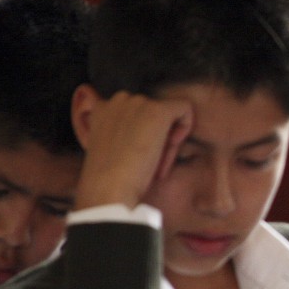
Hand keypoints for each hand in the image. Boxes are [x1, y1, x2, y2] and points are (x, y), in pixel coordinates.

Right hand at [71, 87, 193, 209]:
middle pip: (151, 114)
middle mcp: (119, 100)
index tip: (137, 157)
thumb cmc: (109, 178)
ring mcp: (138, 103)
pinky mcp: (158, 111)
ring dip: (167, 140)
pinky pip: (184, 108)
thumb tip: (138, 135)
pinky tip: (174, 145)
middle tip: (150, 164)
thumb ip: (118, 134)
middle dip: (156, 137)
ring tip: (157, 164)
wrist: (110, 188)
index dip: (140, 134)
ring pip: (166, 115)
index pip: (134, 114)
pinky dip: (186, 125)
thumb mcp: (108, 149)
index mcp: (103, 108)